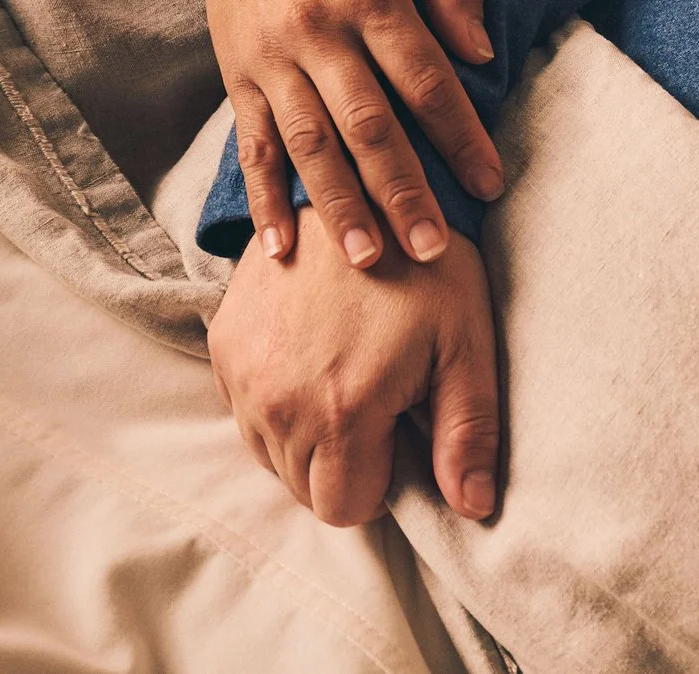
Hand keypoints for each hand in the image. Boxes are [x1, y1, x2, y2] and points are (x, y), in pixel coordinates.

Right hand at [185, 0, 499, 268]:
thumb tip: (483, 53)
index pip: (424, 79)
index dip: (459, 136)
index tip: (489, 184)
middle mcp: (318, 34)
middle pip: (366, 125)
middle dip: (401, 191)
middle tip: (431, 248)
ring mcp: (272, 61)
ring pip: (309, 144)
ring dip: (337, 205)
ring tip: (366, 259)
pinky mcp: (238, 78)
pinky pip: (251, 145)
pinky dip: (265, 196)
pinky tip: (280, 246)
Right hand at [208, 204, 501, 526]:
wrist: (363, 188)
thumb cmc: (428, 267)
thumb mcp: (467, 344)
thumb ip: (468, 433)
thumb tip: (474, 509)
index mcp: (342, 412)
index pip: (343, 507)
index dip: (381, 482)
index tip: (402, 436)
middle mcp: (277, 403)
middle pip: (304, 486)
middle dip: (346, 462)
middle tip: (382, 400)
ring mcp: (242, 374)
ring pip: (269, 454)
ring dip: (308, 437)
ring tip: (350, 375)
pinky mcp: (224, 343)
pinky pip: (244, 410)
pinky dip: (277, 402)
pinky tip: (317, 357)